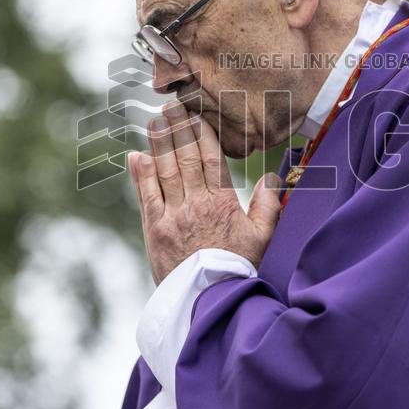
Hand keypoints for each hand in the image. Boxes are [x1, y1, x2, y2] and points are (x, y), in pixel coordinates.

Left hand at [127, 100, 282, 284]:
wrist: (210, 302)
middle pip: (185, 158)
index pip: (211, 158)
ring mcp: (172, 217)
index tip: (195, 114)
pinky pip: (146, 196)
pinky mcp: (154, 231)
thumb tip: (271, 177)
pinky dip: (140, 174)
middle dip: (177, 129)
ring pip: (163, 171)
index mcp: (222, 202)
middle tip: (171, 106)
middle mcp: (195, 204)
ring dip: (158, 144)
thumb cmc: (240, 269)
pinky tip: (137, 156)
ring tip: (154, 122)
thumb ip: (269, 205)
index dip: (201, 132)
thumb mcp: (263, 237)